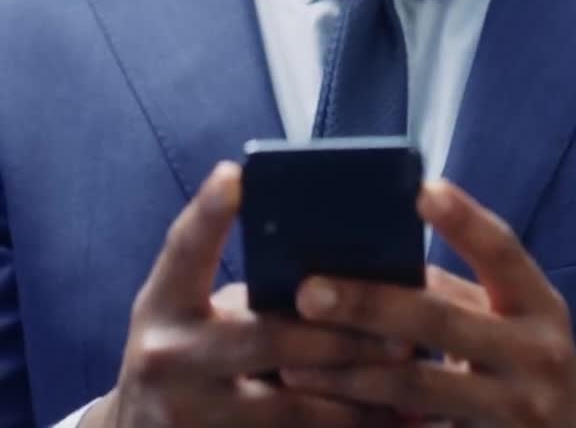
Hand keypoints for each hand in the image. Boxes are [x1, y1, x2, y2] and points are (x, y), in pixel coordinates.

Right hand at [85, 162, 400, 427]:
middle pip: (265, 339)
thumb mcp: (191, 310)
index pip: (184, 249)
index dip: (209, 212)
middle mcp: (166, 358)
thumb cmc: (187, 350)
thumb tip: (340, 271)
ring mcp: (188, 416)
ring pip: (289, 409)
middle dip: (340, 337)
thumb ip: (246, 292)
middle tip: (402, 333)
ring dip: (355, 396)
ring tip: (409, 380)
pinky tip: (383, 420)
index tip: (236, 175)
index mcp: (163, 303)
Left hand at [284, 180, 575, 427]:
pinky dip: (365, 418)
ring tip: (292, 357)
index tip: (420, 189)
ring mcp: (516, 409)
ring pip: (416, 385)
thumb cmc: (518, 358)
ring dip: (348, 370)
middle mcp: (535, 354)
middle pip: (441, 319)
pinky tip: (323, 407)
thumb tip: (369, 257)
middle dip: (368, 303)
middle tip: (307, 291)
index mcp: (538, 303)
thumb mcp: (508, 319)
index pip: (501, 250)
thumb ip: (454, 291)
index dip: (462, 220)